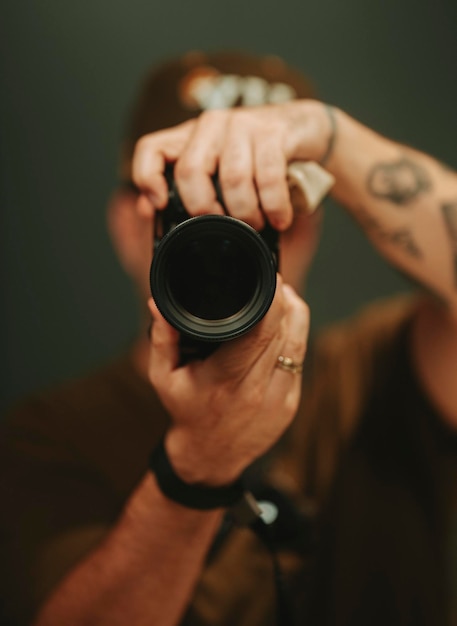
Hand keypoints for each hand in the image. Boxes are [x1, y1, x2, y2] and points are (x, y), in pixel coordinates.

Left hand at [132, 100, 330, 231]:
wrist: (305, 129)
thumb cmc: (257, 156)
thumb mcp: (220, 171)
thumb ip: (187, 189)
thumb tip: (147, 208)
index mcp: (191, 137)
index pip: (152, 149)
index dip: (148, 178)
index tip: (159, 204)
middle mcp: (211, 126)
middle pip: (191, 171)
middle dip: (206, 209)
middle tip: (224, 225)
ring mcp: (242, 125)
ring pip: (233, 179)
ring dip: (247, 213)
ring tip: (258, 223)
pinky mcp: (273, 132)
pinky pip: (268, 178)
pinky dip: (274, 206)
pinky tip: (280, 218)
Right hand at [147, 276, 309, 485]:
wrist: (209, 457)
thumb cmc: (185, 412)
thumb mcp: (163, 377)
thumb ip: (162, 338)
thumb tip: (158, 304)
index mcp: (226, 380)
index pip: (260, 332)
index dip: (272, 301)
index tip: (270, 280)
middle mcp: (258, 390)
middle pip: (286, 332)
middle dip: (285, 301)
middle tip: (275, 282)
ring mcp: (280, 399)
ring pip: (300, 343)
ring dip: (295, 316)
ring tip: (283, 299)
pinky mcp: (291, 404)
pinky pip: (300, 360)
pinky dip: (294, 339)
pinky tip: (282, 329)